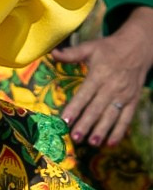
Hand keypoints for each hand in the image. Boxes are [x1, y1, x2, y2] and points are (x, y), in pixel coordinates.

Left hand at [54, 6, 152, 145]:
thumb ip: (71, 53)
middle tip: (75, 137)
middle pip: (96, 109)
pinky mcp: (133, 101)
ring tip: (91, 143)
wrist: (136, 48)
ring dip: (101, 131)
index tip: (65, 120)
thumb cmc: (108, 48)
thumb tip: (53, 53)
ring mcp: (123, 96)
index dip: (75, 108)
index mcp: (98, 75)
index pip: (84, 94)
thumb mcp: (89, 47)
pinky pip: (126, 119)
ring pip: (111, 117)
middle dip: (85, 124)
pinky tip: (111, 143)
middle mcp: (111, 87)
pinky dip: (119, 132)